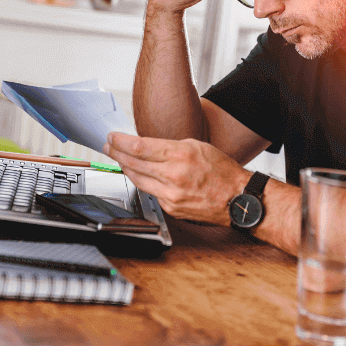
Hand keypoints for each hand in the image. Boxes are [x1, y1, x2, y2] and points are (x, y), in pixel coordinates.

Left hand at [103, 132, 250, 225]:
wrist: (237, 199)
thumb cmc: (222, 171)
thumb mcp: (197, 146)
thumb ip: (170, 147)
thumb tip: (147, 147)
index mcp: (180, 155)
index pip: (140, 147)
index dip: (121, 142)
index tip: (112, 137)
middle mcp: (173, 176)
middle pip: (133, 163)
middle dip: (116, 153)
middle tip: (108, 146)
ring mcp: (170, 195)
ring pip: (137, 179)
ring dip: (125, 168)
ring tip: (118, 159)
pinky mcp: (171, 208)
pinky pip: (151, 192)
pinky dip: (143, 182)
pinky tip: (139, 175)